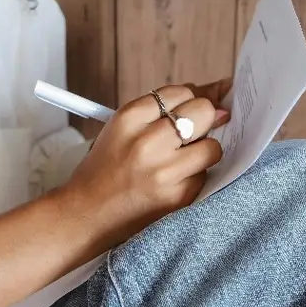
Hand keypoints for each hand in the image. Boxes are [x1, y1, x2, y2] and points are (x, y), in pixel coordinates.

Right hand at [60, 79, 231, 249]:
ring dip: (203, 151)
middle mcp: (147, 142)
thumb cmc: (106, 170)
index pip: (180, 92)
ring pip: (212, 146)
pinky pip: (205, 175)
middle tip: (192, 132)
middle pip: (203, 111)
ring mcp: (164, 171)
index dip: (188, 101)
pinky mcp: (178, 196)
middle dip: (203, 119)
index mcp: (129, 118)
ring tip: (180, 161)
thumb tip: (219, 91)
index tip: (188, 110)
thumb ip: (162, 110)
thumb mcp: (122, 129)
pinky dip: (195, 176)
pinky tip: (173, 181)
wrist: (86, 215)